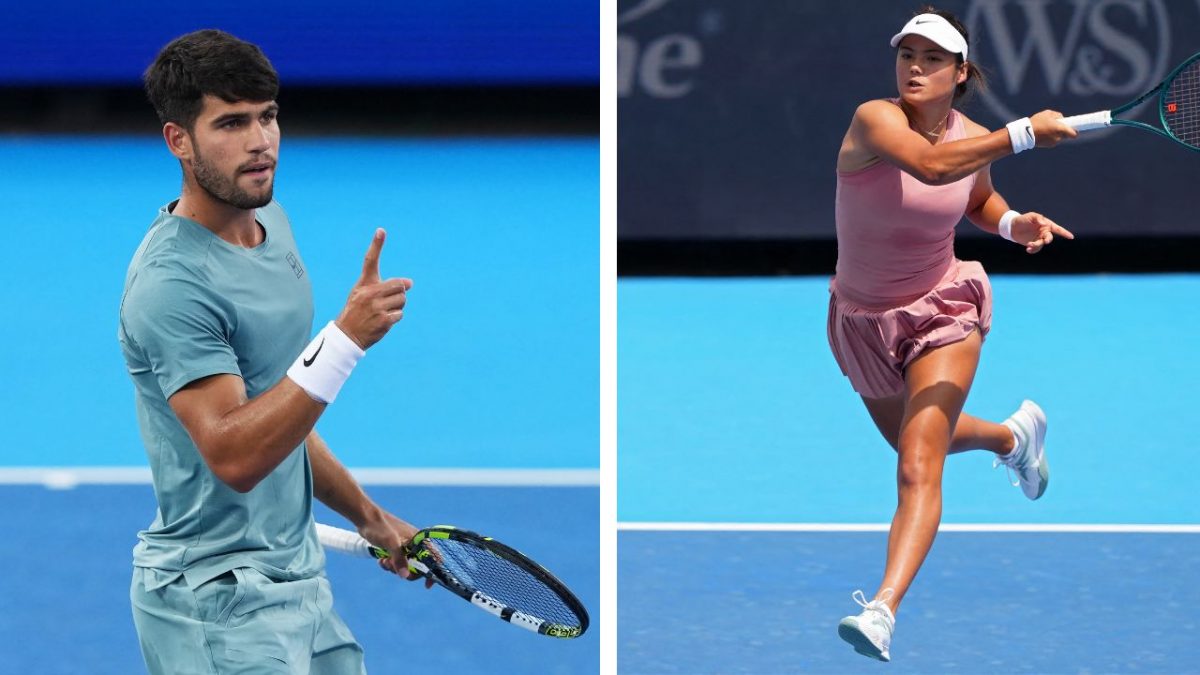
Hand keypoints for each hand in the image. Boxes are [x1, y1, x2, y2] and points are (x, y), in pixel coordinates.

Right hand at [335, 228, 413, 349]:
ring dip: (398, 306)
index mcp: (364, 283)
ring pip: (402, 300)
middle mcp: (370, 293)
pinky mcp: (384, 320)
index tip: (381, 230)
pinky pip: (400, 314)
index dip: (376, 245)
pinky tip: (383, 321)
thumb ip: (385, 286)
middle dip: (400, 292)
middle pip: (399, 284)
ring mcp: (377, 307)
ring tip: (384, 311)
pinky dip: (395, 317)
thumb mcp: (363, 294)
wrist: (347, 334)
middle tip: (389, 300)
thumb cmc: (358, 311)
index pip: (370, 261)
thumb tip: (410, 283)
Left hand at [357, 511, 434, 587]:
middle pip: (418, 565)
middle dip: (406, 571)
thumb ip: (399, 559)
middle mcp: (414, 543)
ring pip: (405, 565)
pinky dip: (389, 564)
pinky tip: (381, 560)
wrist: (365, 518)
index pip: (433, 557)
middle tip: (393, 567)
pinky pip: (396, 562)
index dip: (433, 571)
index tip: (426, 585)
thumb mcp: (390, 543)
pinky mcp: (394, 548)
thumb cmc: (380, 527)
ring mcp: (404, 546)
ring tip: (384, 561)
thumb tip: (405, 576)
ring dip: (394, 567)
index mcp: (419, 539)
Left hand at [1010, 211, 1074, 253]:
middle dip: (1048, 240)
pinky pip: (1036, 249)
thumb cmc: (1023, 219)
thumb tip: (1044, 223)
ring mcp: (1039, 238)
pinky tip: (1028, 249)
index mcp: (1046, 225)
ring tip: (1029, 245)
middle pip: (1049, 238)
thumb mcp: (1031, 216)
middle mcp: (1044, 232)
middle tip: (1045, 241)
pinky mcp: (1033, 244)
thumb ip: (1038, 218)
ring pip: (1041, 245)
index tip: (1071, 237)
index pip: (1057, 229)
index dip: (1064, 233)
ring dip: (1036, 245)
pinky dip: (1033, 250)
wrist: (1012, 227)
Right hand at [1030, 110, 1077, 147]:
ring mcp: (1054, 142)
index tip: (1074, 128)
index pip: (1074, 134)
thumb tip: (1062, 119)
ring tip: (1046, 128)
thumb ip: (1058, 115)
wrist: (1025, 134)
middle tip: (1056, 125)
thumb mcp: (1047, 113)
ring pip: (1059, 137)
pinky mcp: (1048, 146)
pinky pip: (1053, 140)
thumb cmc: (1037, 122)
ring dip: (1056, 134)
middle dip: (1063, 130)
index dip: (1074, 131)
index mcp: (1060, 129)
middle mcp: (1059, 137)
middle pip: (1066, 134)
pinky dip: (1050, 137)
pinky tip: (1043, 133)